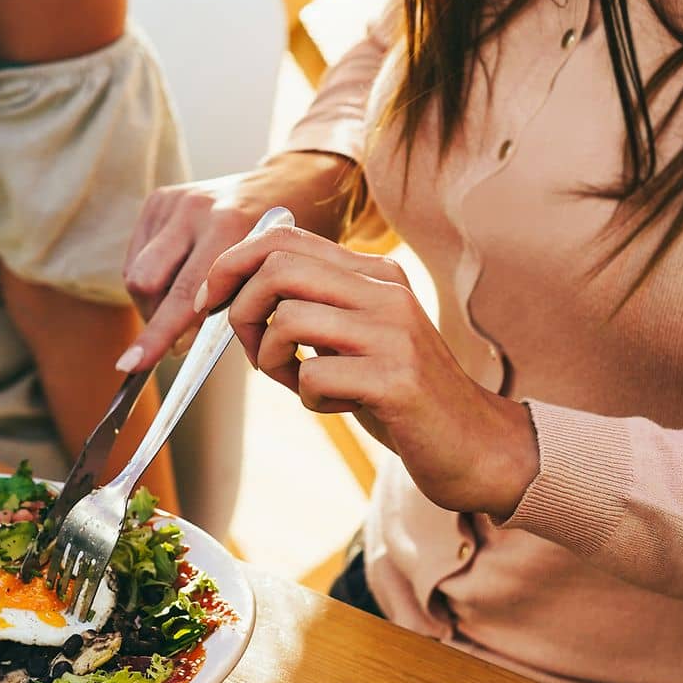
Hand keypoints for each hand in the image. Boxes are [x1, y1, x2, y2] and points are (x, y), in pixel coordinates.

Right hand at [119, 151, 357, 370]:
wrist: (291, 183)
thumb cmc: (286, 242)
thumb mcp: (272, 276)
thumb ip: (232, 307)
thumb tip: (180, 344)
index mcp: (230, 227)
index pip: (181, 295)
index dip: (157, 335)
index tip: (131, 365)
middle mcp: (196, 209)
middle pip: (145, 283)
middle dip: (155, 318)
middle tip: (178, 334)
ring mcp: (175, 201)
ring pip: (136, 273)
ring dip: (152, 301)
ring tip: (182, 304)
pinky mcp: (160, 199)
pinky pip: (136, 256)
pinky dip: (153, 278)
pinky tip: (180, 276)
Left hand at [196, 226, 539, 516]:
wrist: (471, 444)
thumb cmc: (397, 394)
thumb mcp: (352, 337)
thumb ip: (310, 308)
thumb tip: (235, 293)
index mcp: (374, 274)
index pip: (284, 239)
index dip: (231, 265)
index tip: (210, 300)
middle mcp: (385, 292)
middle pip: (278, 268)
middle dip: (241, 311)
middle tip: (255, 352)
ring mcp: (393, 333)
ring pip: (288, 319)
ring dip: (272, 359)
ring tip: (297, 381)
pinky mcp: (396, 379)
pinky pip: (312, 375)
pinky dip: (307, 396)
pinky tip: (336, 405)